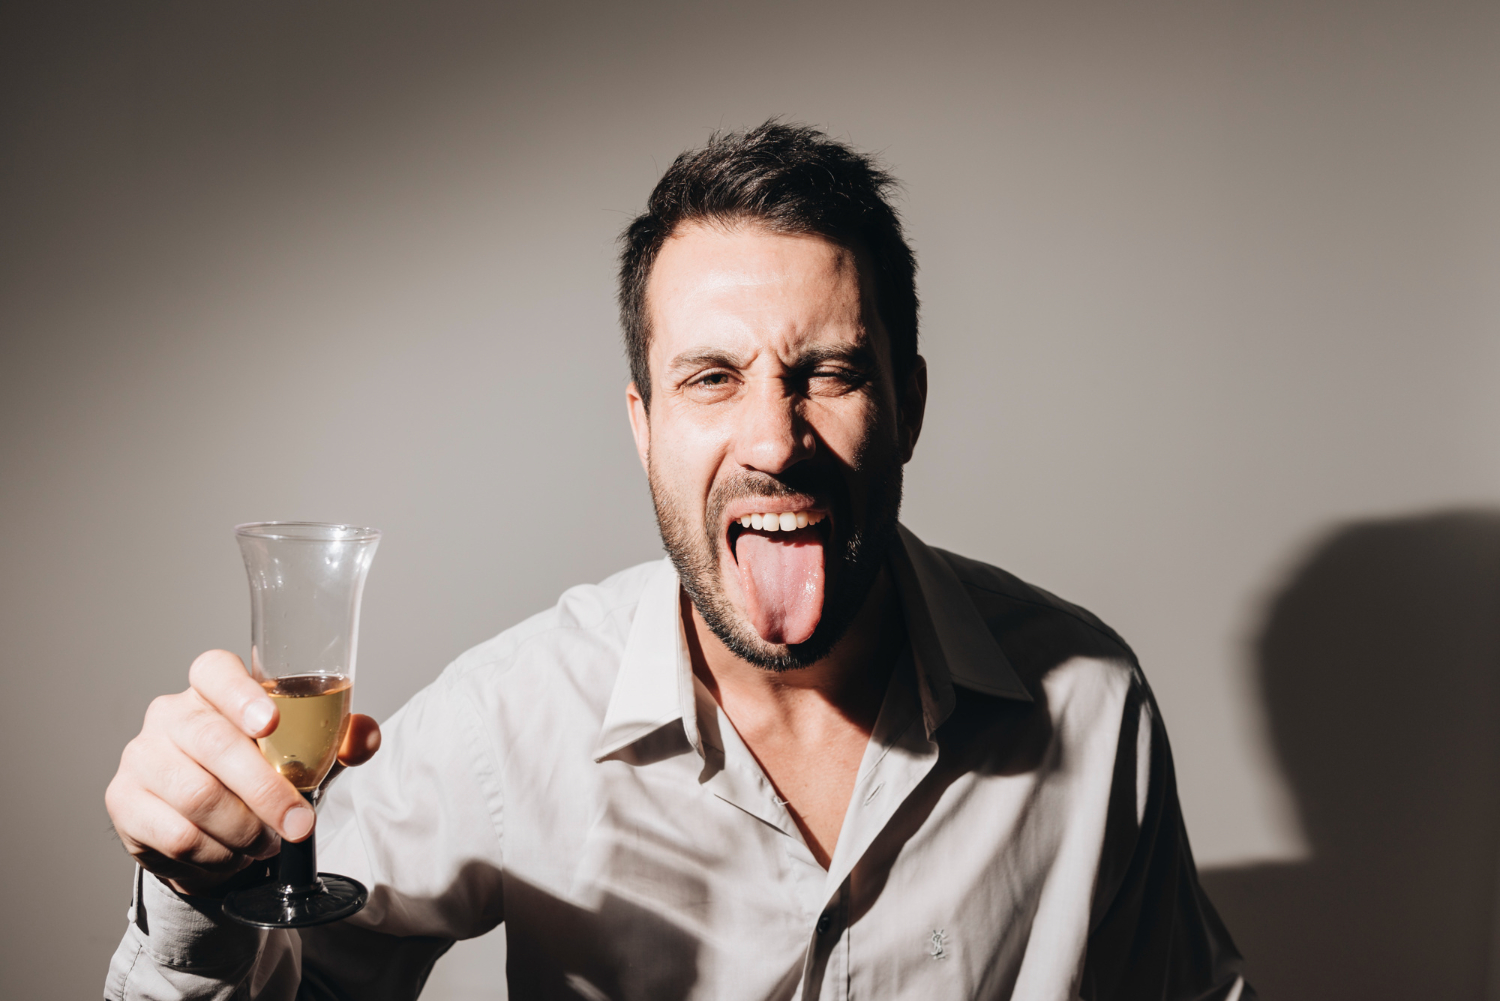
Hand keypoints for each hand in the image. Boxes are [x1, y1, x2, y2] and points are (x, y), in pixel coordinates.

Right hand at [105, 650, 381, 896]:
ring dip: (244, 829)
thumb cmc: (258, 771)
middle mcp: (170, 714)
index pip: (215, 671)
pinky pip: (177, 835)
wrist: (206, 825)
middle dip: (266, 790)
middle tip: (299, 824)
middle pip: (213, 743)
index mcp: (212, 688)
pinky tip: (232, 854)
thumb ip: (338, 738)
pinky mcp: (124, 802)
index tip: (271, 723)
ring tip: (265, 841)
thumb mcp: (302, 751)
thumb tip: (365, 738)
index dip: (242, 694)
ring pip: (197, 796)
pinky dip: (217, 854)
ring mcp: (141, 756)